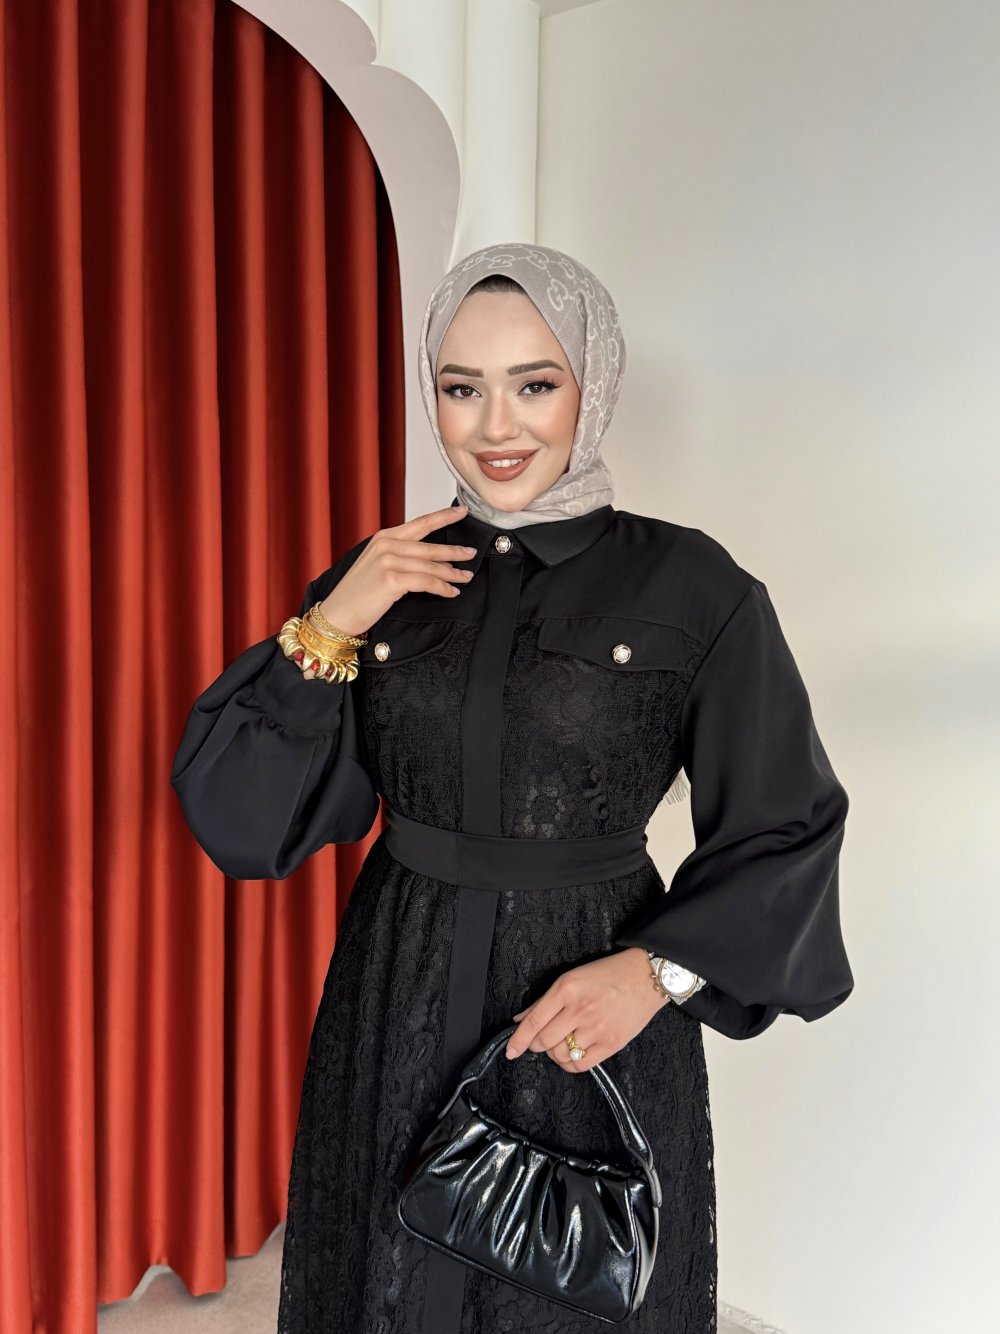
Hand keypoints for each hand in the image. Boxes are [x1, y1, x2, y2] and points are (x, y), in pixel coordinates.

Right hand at [302, 504, 477, 678]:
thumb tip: (429, 559)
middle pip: (430, 546)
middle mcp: (386, 545)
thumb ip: (398, 555)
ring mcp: (388, 561)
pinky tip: (451, 592)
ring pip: (431, 566)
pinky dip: (442, 588)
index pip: (420, 523)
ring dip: (452, 573)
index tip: (462, 511)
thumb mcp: (376, 565)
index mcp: (383, 538)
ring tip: (466, 577)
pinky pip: (426, 582)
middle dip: (454, 551)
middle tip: (472, 554)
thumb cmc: (357, 594)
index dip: (443, 516)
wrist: (337, 614)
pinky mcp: (392, 580)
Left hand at [506, 947, 670, 1072]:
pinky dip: (570, 1064)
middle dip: (536, 1046)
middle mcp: (579, 1009)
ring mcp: (596, 1027)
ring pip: (561, 1054)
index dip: (518, 1040)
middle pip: (544, 1041)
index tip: (510, 1051)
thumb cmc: (608, 974)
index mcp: (566, 989)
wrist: (645, 977)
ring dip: (555, 1054)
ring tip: (562, 1043)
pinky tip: (573, 1054)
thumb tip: (520, 1020)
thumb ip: (544, 1000)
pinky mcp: (611, 1043)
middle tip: (540, 1042)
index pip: (534, 1021)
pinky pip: (581, 1064)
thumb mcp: (572, 977)